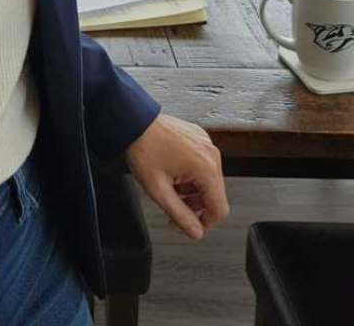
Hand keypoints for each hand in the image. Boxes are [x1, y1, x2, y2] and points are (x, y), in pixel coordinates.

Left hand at [125, 113, 228, 239]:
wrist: (134, 121)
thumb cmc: (144, 148)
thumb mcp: (159, 190)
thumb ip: (180, 216)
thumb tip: (195, 231)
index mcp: (205, 167)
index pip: (220, 208)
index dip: (206, 223)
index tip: (192, 226)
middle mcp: (210, 153)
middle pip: (215, 194)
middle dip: (196, 207)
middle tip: (175, 210)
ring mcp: (205, 143)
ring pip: (209, 180)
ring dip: (193, 191)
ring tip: (171, 190)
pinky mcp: (198, 138)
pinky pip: (203, 164)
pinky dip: (191, 175)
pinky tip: (173, 174)